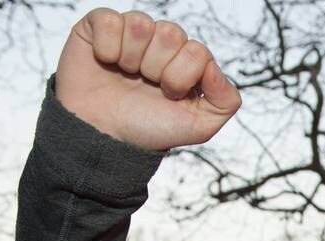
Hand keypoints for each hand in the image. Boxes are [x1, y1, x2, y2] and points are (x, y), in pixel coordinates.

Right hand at [56, 8, 240, 149]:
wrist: (102, 135)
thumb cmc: (148, 129)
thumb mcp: (199, 126)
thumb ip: (225, 101)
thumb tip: (215, 69)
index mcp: (187, 61)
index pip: (198, 51)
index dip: (181, 77)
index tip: (168, 95)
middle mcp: (161, 42)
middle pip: (171, 34)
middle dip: (157, 68)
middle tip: (145, 86)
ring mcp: (132, 32)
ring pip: (141, 24)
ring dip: (131, 58)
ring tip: (125, 75)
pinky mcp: (99, 26)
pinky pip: (108, 19)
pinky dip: (106, 47)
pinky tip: (105, 62)